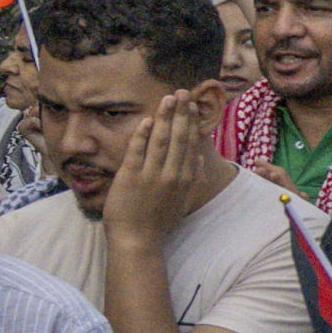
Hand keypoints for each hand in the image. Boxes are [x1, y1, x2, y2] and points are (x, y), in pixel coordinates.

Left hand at [99, 85, 219, 248]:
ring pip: (160, 141)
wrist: (138, 240)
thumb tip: (200, 158)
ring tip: (168, 99)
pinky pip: (137, 151)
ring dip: (164, 118)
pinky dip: (142, 135)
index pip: (190, 144)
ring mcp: (151, 175)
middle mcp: (172, 174)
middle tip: (182, 92)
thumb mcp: (182, 201)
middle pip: (178, 138)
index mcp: (185, 178)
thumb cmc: (159, 223)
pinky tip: (146, 120)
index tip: (191, 106)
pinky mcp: (131, 177)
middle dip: (180, 113)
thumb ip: (192, 178)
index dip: (190, 123)